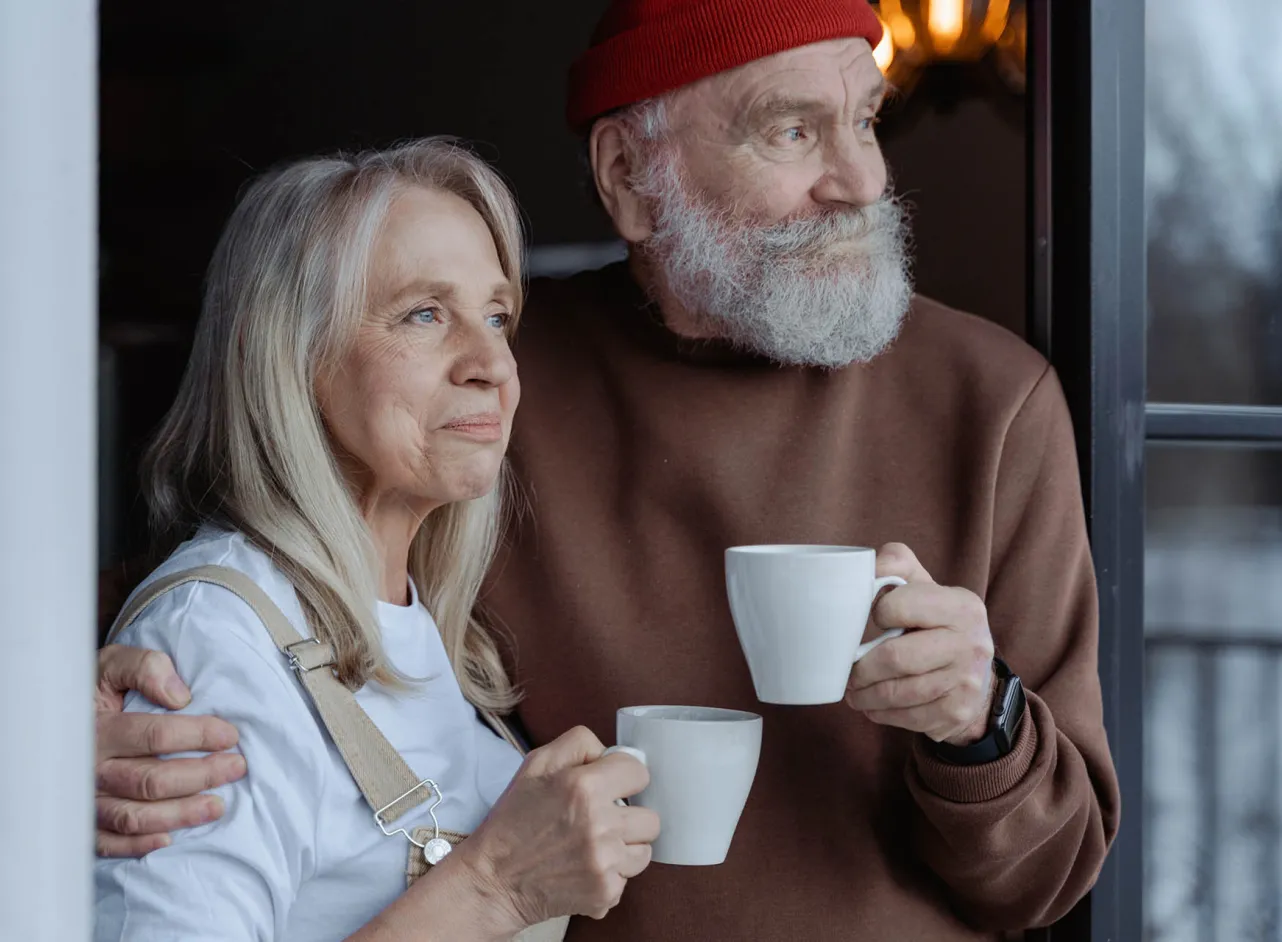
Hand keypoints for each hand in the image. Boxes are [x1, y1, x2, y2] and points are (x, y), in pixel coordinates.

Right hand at [95, 645, 246, 856]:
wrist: (47, 717)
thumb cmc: (93, 690)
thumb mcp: (113, 665)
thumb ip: (145, 668)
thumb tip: (179, 696)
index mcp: (98, 728)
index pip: (154, 735)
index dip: (197, 735)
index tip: (230, 735)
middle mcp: (88, 768)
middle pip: (150, 780)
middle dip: (201, 775)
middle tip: (236, 767)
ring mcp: (84, 799)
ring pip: (133, 816)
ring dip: (179, 814)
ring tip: (217, 806)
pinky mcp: (82, 821)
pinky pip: (106, 843)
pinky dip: (136, 846)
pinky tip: (168, 839)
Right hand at [454, 726, 658, 929]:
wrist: (494, 880)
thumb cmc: (514, 819)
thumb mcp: (536, 764)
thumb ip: (579, 743)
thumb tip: (611, 752)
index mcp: (585, 786)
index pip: (640, 773)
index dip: (623, 778)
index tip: (609, 787)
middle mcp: (601, 824)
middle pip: (650, 817)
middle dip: (628, 818)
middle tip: (600, 821)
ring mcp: (605, 862)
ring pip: (644, 851)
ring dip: (624, 849)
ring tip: (593, 847)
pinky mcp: (605, 892)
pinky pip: (627, 879)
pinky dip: (610, 876)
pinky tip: (584, 870)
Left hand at [845, 544, 995, 745]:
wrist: (974, 672)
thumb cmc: (935, 621)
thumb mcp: (923, 585)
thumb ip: (895, 564)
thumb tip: (864, 567)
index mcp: (962, 605)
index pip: (901, 606)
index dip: (877, 613)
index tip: (870, 619)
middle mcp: (971, 643)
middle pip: (896, 658)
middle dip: (862, 668)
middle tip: (847, 670)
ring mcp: (967, 682)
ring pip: (899, 693)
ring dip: (865, 695)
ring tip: (853, 690)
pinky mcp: (957, 712)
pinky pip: (908, 717)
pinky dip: (882, 714)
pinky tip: (873, 706)